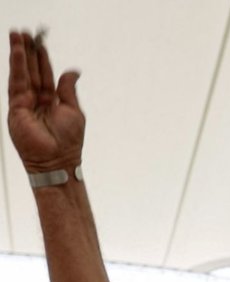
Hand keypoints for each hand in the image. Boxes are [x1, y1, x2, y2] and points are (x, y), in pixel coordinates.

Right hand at [8, 31, 84, 172]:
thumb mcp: (74, 110)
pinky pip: (16, 83)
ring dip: (19, 54)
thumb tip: (72, 71)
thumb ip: (68, 89)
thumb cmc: (68, 143)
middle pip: (31, 71)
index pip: (45, 74)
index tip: (40, 41)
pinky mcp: (16, 109)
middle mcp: (37, 102)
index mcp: (51, 101)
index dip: (42, 57)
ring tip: (17, 35)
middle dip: (28, 51)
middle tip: (25, 33)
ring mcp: (25, 105)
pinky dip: (16, 66)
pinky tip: (17, 52)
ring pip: (22, 74)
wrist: (58, 161)